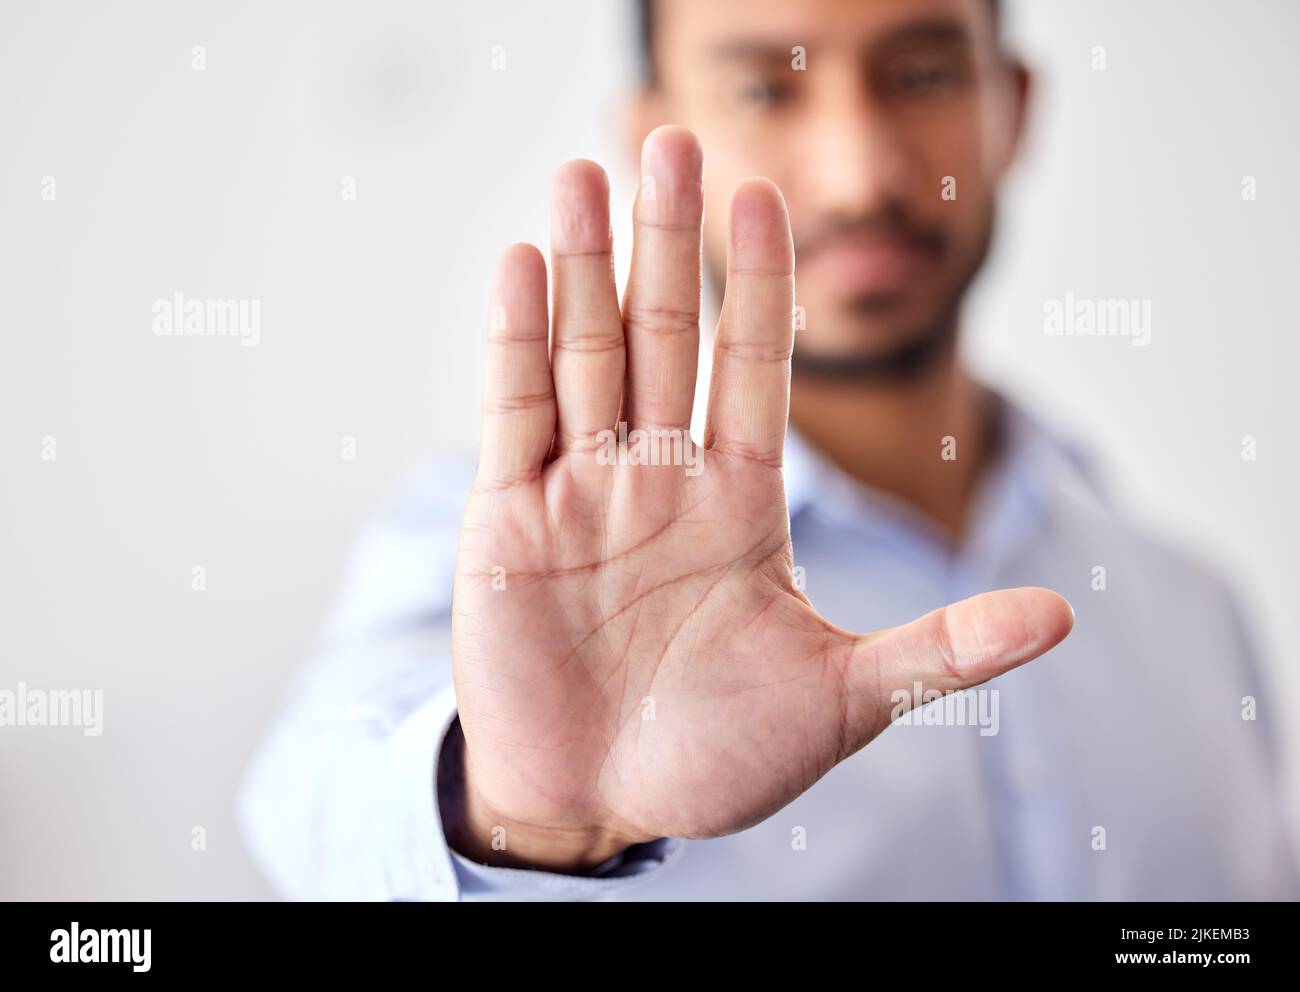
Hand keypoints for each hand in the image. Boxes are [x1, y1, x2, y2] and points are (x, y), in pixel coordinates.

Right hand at [449, 126, 1072, 870]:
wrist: (598, 805)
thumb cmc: (715, 758)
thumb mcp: (841, 702)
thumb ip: (937, 648)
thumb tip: (1059, 616)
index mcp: (738, 503)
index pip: (754, 367)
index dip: (762, 284)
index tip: (769, 197)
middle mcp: (660, 478)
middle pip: (668, 336)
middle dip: (671, 241)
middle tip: (673, 139)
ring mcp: (582, 491)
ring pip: (587, 355)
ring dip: (584, 265)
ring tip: (582, 171)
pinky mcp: (510, 520)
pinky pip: (515, 415)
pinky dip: (517, 344)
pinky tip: (523, 268)